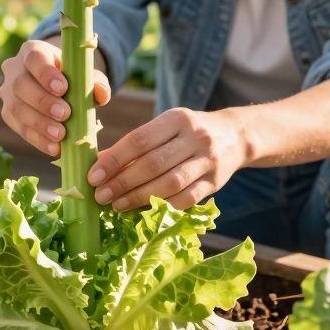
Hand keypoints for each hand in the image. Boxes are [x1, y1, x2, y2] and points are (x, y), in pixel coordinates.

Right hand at [0, 38, 110, 156]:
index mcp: (32, 51)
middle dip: (42, 101)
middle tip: (64, 114)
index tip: (63, 88)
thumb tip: (101, 94)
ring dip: (39, 123)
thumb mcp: (85, 74)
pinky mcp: (8, 114)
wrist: (56, 85)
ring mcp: (7, 92)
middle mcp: (13, 69)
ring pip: (16, 108)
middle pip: (20, 84)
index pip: (33, 58)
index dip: (45, 73)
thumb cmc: (71, 76)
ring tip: (60, 135)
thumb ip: (96, 81)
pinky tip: (54, 147)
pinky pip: (19, 127)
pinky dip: (38, 139)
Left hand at [88, 107, 249, 210]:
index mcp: (177, 119)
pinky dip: (162, 206)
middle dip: (122, 182)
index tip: (94, 176)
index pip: (140, 140)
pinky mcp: (215, 183)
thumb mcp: (164, 128)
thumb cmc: (187, 132)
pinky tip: (143, 211)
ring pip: (169, 184)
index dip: (114, 160)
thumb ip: (135, 145)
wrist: (235, 136)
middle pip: (153, 164)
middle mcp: (195, 138)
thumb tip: (100, 163)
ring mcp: (208, 161)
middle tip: (101, 195)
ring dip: (138, 197)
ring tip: (117, 205)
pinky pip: (186, 199)